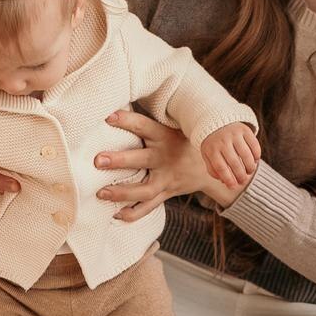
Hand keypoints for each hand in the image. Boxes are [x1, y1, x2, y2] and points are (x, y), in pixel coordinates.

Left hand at [95, 110, 239, 221]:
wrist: (216, 165)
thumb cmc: (184, 140)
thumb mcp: (174, 125)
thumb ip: (149, 118)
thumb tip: (118, 100)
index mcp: (165, 136)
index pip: (145, 126)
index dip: (127, 121)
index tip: (108, 116)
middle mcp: (165, 158)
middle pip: (142, 160)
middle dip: (120, 161)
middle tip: (98, 160)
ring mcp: (167, 179)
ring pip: (144, 189)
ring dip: (122, 192)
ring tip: (101, 193)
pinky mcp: (166, 193)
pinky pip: (150, 207)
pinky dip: (133, 213)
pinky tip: (116, 215)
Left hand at [201, 123, 260, 189]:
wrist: (216, 119)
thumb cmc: (212, 143)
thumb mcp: (207, 154)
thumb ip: (213, 169)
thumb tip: (224, 181)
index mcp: (211, 148)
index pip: (221, 167)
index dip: (228, 179)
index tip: (233, 187)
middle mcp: (223, 141)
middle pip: (235, 163)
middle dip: (241, 175)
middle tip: (243, 181)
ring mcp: (234, 134)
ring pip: (246, 155)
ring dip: (250, 167)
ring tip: (249, 172)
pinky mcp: (244, 129)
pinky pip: (254, 145)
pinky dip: (256, 156)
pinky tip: (254, 161)